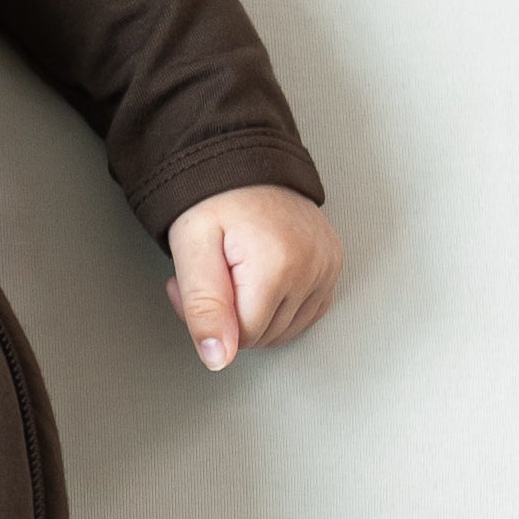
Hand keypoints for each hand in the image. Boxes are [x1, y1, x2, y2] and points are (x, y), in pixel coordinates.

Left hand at [163, 184, 340, 370]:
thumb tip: (219, 359)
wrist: (241, 159)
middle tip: (207, 275)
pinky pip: (306, 313)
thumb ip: (203, 307)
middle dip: (227, 317)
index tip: (186, 288)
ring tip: (229, 272)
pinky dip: (278, 307)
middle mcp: (313, 268)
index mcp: (278, 266)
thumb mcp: (191, 250)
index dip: (208, 321)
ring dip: (251, 313)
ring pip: (285, 329)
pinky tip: (256, 280)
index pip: (242, 338)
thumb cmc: (213, 199)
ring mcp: (328, 266)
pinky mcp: (332, 264)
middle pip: (264, 336)